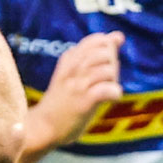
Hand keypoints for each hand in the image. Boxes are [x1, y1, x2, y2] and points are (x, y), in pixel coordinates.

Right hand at [31, 32, 123, 147]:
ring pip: (107, 69)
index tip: (101, 67)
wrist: (43, 127)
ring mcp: (77, 85)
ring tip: (105, 91)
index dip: (108, 52)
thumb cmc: (64, 100)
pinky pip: (107, 90)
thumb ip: (98, 53)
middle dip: (113, 65)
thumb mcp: (77, 72)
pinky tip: (110, 99)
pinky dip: (114, 93)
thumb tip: (119, 35)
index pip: (97, 40)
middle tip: (105, 81)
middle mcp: (72, 69)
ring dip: (113, 81)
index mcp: (69, 58)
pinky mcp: (83, 102)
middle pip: (105, 53)